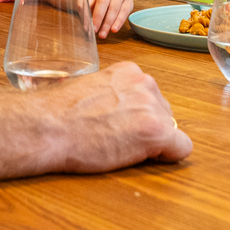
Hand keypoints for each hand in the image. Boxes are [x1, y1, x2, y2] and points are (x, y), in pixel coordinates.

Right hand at [44, 62, 192, 169]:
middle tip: (117, 138)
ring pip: (170, 130)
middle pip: (162, 112)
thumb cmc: (58, 112)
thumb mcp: (89, 88)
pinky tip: (144, 158)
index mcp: (129, 71)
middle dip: (146, 127)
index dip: (136, 116)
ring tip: (120, 147)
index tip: (118, 125)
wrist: (48, 127)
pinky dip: (168, 157)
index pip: (149, 97)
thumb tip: (116, 110)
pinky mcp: (157, 132)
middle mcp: (145, 83)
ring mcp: (153, 107)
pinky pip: (181, 148)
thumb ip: (111, 94)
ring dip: (152, 142)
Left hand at [76, 0, 133, 37]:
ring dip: (108, 23)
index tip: (85, 25)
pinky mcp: (128, 0)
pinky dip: (119, 22)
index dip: (87, 12)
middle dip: (98, 18)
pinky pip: (124, 12)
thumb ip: (86, 7)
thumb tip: (85, 23)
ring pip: (114, 8)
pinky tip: (114, 29)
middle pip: (102, 2)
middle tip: (94, 30)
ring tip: (103, 34)